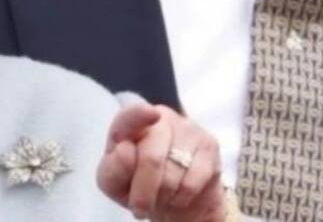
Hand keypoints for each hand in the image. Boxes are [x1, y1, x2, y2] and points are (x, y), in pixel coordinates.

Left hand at [97, 103, 225, 220]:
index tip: (151, 114)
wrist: (173, 198)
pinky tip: (177, 195)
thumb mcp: (115, 182)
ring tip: (160, 196)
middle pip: (151, 157)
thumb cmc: (137, 183)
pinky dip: (180, 198)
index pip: (132, 115)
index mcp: (132, 121)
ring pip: (173, 173)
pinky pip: (192, 181)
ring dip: (162, 197)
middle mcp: (161, 117)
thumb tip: (125, 150)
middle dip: (143, 192)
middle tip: (139, 208)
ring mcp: (187, 128)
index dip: (140, 114)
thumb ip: (113, 168)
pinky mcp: (208, 145)